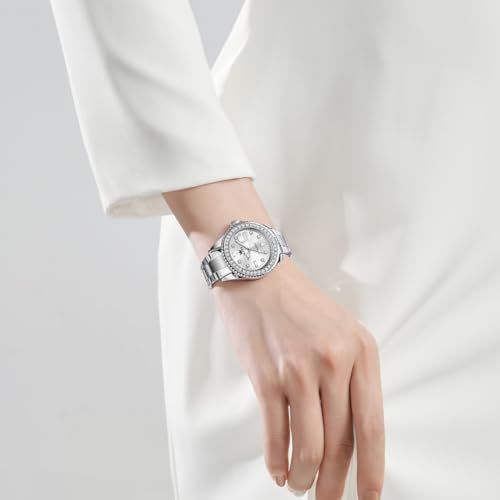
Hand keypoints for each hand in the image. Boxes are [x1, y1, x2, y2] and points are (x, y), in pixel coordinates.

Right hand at [213, 258, 384, 499]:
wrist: (256, 275)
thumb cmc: (296, 302)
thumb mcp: (339, 328)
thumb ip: (349, 374)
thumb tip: (347, 429)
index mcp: (360, 350)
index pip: (371, 424)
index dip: (371, 469)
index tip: (368, 495)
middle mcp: (333, 361)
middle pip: (340, 441)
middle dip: (334, 481)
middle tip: (328, 499)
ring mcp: (298, 370)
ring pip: (308, 445)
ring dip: (304, 477)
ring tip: (300, 486)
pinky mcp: (266, 377)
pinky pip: (275, 433)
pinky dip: (276, 460)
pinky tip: (277, 470)